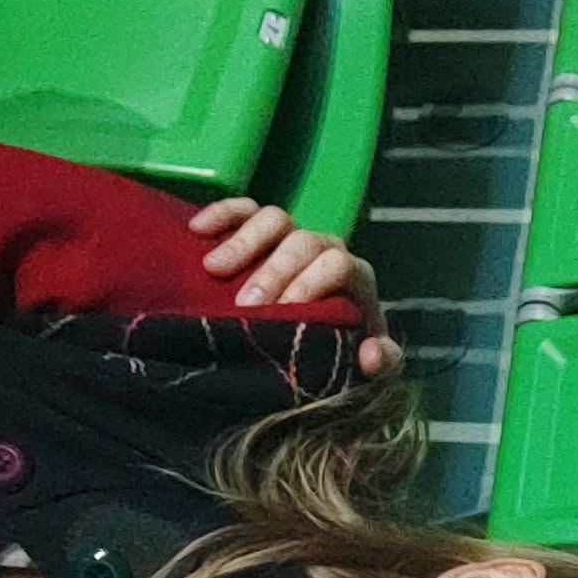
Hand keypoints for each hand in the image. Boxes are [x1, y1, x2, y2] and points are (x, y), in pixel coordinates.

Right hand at [189, 199, 400, 378]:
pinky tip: (197, 231)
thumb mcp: (362, 368)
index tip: (282, 312)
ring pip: (272, 218)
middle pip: (302, 242)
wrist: (313, 345)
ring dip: (243, 242)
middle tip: (245, 306)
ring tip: (213, 270)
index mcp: (353, 276)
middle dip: (273, 272)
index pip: (337, 264)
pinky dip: (221, 214)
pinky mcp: (259, 229)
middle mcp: (324, 249)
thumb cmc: (338, 354)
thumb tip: (371, 354)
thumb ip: (379, 364)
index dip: (310, 283)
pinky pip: (243, 209)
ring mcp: (291, 236)